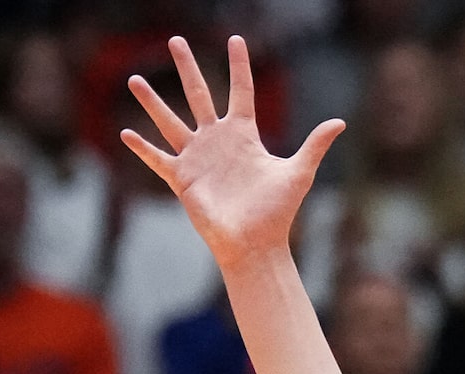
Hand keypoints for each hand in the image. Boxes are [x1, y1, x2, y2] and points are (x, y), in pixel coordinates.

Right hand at [121, 36, 342, 268]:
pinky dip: (142, 148)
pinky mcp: (182, 178)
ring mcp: (197, 157)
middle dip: (188, 68)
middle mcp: (218, 140)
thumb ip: (315, 145)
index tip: (236, 39)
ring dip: (151, 102)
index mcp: (244, 135)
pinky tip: (125, 133)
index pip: (240, 91)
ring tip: (133, 78)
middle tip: (176, 40)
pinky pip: (158, 158)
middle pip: (199, 95)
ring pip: (170, 121)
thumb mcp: (298, 172)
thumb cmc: (278, 211)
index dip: (239, 66)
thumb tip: (340, 122)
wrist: (256, 243)